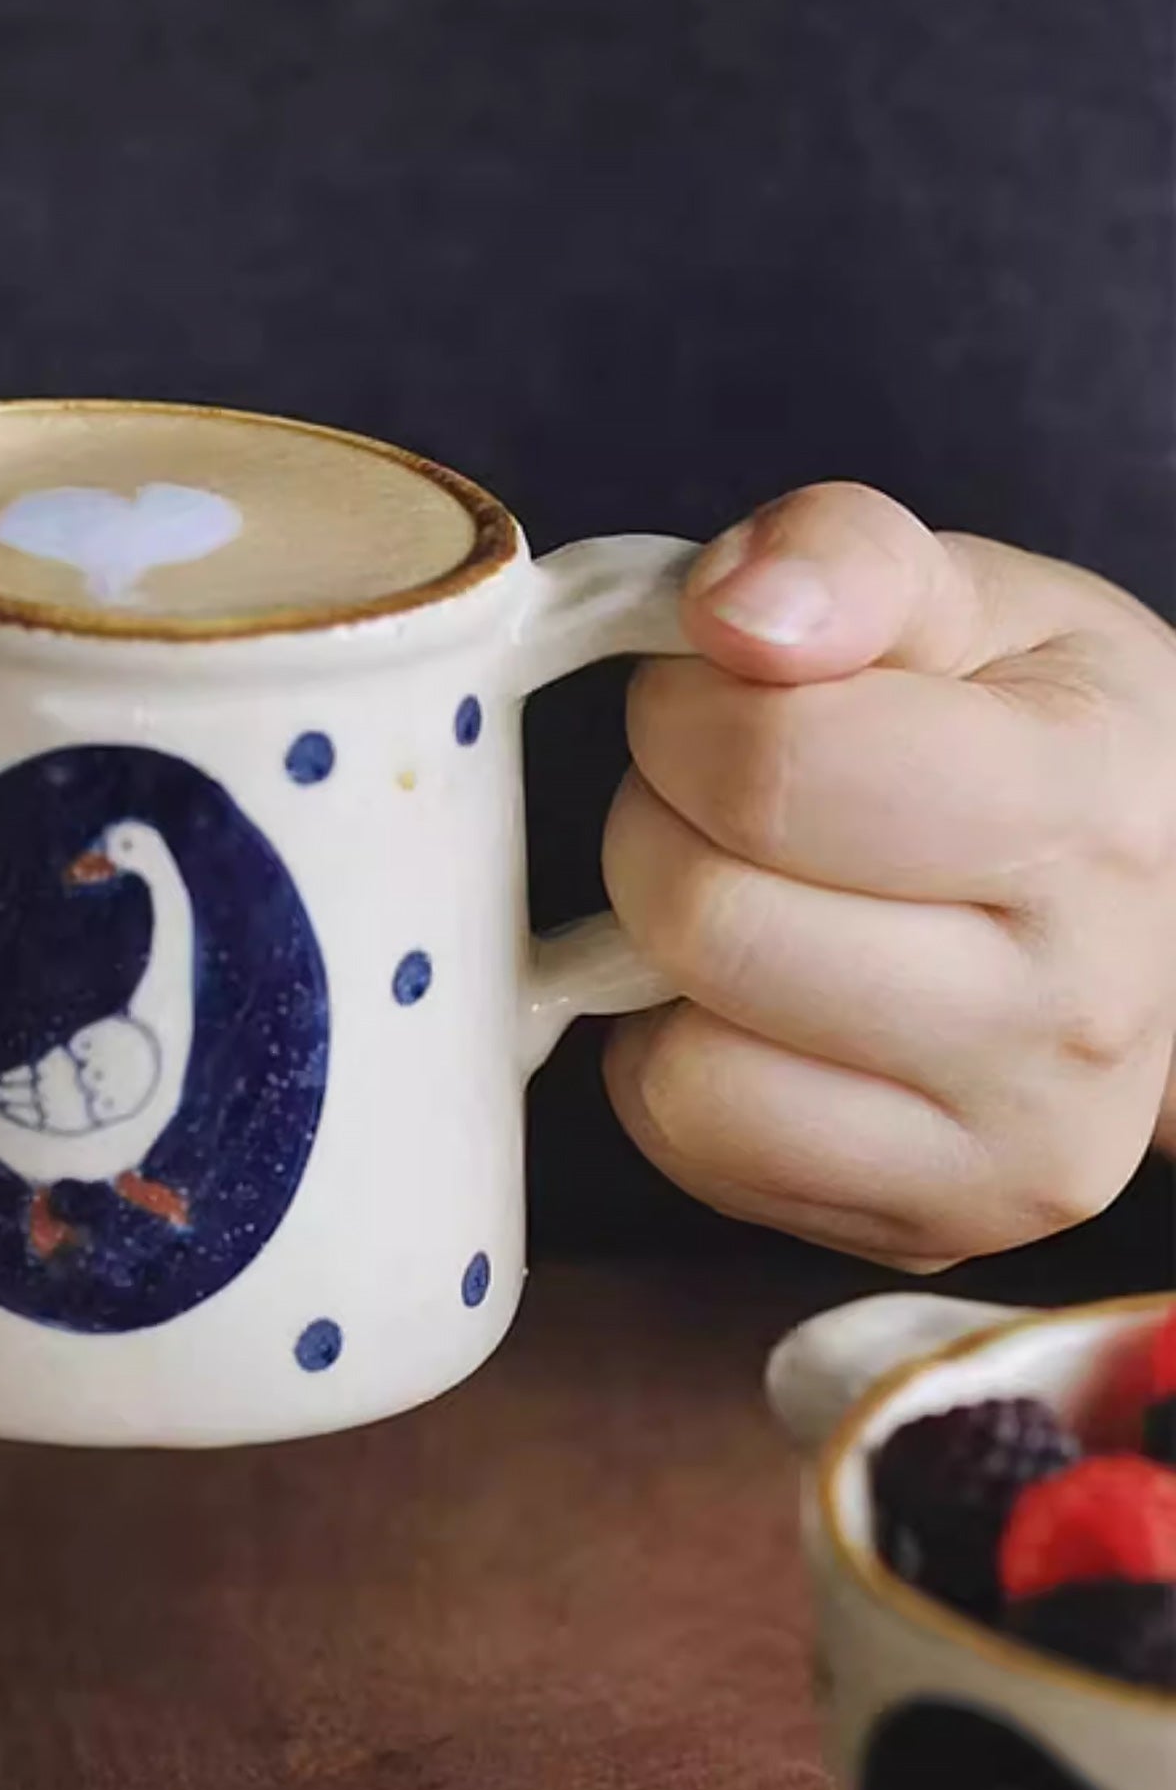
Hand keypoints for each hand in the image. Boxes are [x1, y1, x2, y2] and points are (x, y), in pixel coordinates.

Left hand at [603, 483, 1175, 1269]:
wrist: (1158, 925)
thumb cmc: (1040, 746)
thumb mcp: (973, 605)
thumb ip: (846, 559)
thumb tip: (733, 613)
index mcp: (1090, 814)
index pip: (772, 770)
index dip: (686, 714)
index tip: (712, 699)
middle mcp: (1072, 1012)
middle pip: (704, 917)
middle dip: (664, 829)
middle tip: (724, 806)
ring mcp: (1009, 1150)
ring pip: (688, 1062)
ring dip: (667, 961)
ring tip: (753, 902)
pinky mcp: (928, 1229)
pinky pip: (692, 1145)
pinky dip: (680, 1064)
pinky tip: (757, 1010)